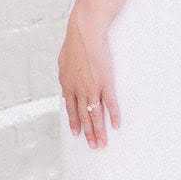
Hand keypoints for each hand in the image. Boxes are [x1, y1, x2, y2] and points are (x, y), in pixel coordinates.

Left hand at [57, 1, 120, 148]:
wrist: (84, 33)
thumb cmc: (75, 42)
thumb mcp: (64, 60)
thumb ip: (65, 73)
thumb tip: (65, 79)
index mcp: (67, 84)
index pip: (71, 108)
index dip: (74, 122)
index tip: (77, 133)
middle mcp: (78, 90)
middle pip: (83, 116)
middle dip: (87, 133)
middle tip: (92, 146)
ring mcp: (92, 88)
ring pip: (95, 115)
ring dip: (99, 131)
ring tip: (102, 144)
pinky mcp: (105, 83)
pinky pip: (110, 104)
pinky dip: (113, 116)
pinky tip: (116, 126)